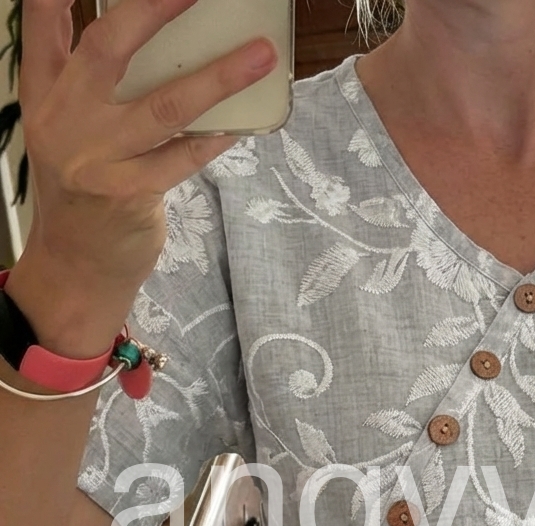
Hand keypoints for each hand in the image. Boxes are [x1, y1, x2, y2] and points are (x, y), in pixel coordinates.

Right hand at [8, 0, 276, 354]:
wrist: (77, 263)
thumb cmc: (87, 190)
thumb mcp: (71, 132)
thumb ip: (93, 88)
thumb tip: (161, 48)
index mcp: (46, 95)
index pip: (44, 29)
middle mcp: (64, 119)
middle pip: (107, 49)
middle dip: (152, 11)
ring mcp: (96, 157)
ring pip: (164, 106)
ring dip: (217, 78)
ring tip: (259, 55)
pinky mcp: (127, 193)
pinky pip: (183, 157)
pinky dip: (217, 137)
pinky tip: (246, 122)